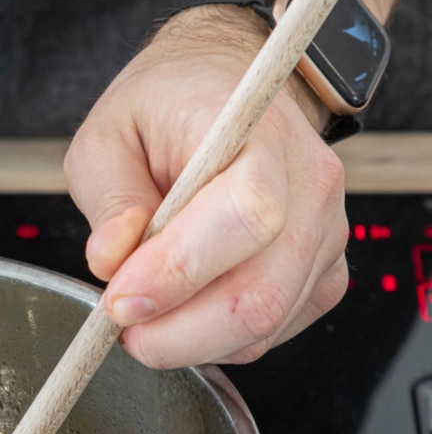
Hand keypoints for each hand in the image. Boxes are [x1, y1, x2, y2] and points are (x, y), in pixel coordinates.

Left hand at [64, 6, 349, 368]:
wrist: (224, 92)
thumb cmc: (163, 111)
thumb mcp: (107, 136)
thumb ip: (109, 198)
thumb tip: (111, 261)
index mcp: (259, 133)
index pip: (244, 217)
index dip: (177, 272)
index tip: (118, 300)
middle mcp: (310, 184)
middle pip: (260, 294)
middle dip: (177, 333)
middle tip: (120, 327)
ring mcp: (326, 233)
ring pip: (265, 325)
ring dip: (190, 340)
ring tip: (144, 314)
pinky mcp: (324, 273)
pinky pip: (272, 332)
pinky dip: (215, 339)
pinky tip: (182, 309)